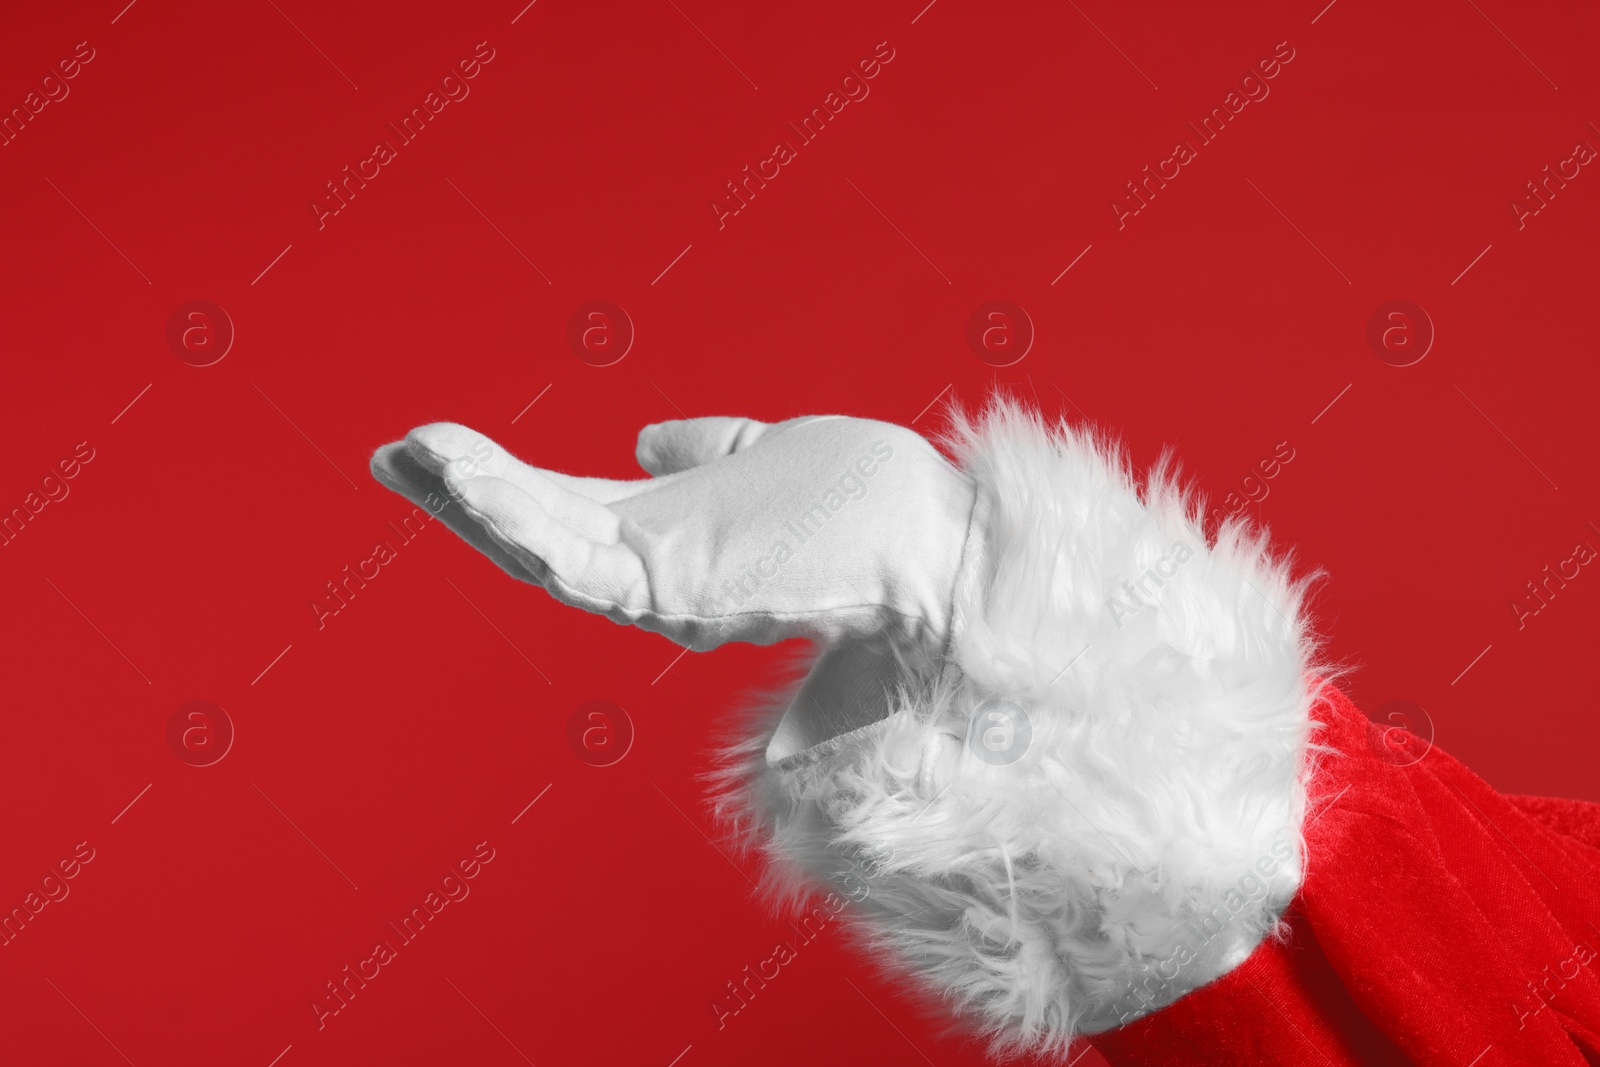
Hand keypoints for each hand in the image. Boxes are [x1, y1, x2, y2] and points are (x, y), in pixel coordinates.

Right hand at [370, 414, 979, 651]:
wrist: (940, 542)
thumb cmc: (868, 509)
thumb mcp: (766, 454)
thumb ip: (705, 451)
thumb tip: (650, 440)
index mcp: (670, 541)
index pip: (562, 511)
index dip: (495, 483)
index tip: (428, 447)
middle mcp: (656, 577)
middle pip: (536, 537)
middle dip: (462, 497)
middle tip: (391, 455)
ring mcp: (666, 591)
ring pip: (547, 553)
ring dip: (477, 504)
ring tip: (415, 457)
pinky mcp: (684, 592)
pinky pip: (586, 567)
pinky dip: (526, 525)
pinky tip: (475, 486)